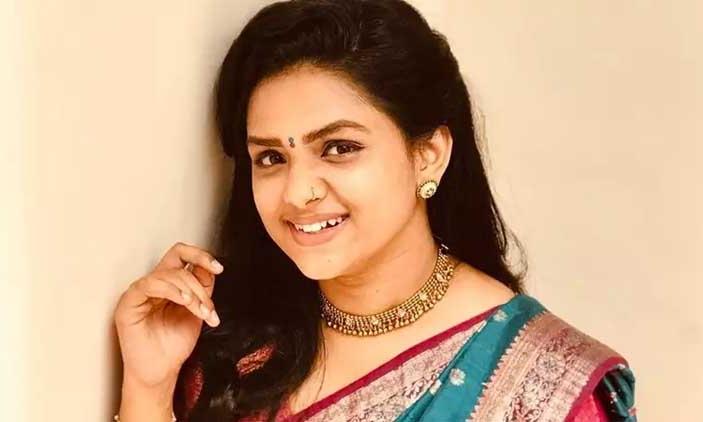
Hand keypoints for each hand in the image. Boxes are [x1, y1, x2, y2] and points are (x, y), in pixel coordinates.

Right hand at [114, 242, 223, 388]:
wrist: (162, 370)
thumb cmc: (175, 344)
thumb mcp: (198, 311)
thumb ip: (203, 288)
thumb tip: (211, 268)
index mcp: (170, 282)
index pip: (183, 255)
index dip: (201, 256)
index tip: (219, 268)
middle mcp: (155, 283)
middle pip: (177, 256)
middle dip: (200, 283)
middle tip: (209, 308)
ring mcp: (140, 291)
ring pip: (169, 273)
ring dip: (191, 292)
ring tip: (200, 312)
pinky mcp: (128, 302)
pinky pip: (149, 284)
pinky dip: (171, 290)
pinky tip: (184, 301)